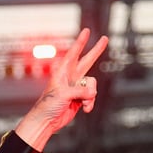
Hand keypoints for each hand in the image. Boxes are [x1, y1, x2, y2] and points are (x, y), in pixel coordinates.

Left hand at [15, 28, 109, 150]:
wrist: (47, 121)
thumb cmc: (48, 106)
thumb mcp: (64, 94)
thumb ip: (81, 90)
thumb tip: (92, 93)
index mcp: (62, 73)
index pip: (73, 54)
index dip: (80, 42)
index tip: (86, 30)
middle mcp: (70, 78)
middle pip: (87, 61)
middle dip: (96, 50)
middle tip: (105, 38)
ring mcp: (76, 88)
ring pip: (93, 84)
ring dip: (90, 95)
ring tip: (83, 103)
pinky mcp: (80, 98)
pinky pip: (92, 97)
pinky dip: (90, 103)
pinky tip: (84, 109)